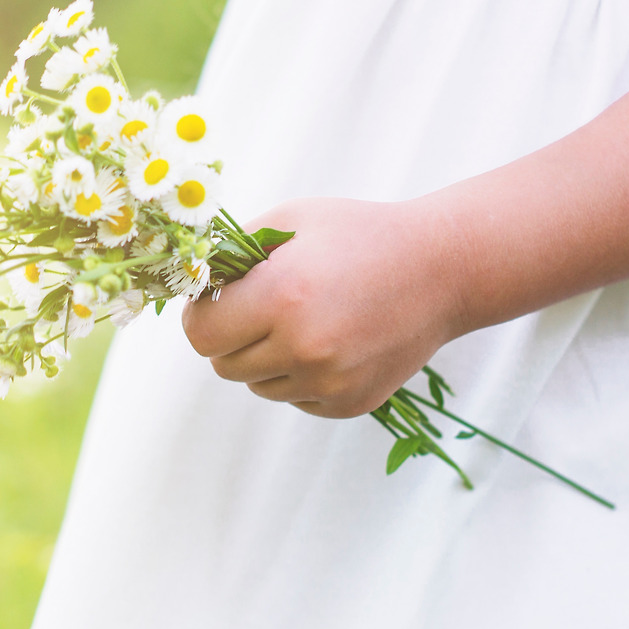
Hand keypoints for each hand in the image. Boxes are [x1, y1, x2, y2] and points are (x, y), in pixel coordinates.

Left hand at [181, 197, 462, 418]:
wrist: (442, 269)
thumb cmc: (356, 236)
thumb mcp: (288, 224)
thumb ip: (230, 257)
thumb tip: (186, 290)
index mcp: (281, 297)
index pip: (199, 334)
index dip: (202, 316)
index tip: (218, 301)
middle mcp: (302, 348)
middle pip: (222, 364)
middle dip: (232, 337)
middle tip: (265, 307)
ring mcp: (327, 383)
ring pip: (255, 385)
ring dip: (266, 358)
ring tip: (307, 319)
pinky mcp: (346, 404)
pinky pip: (292, 398)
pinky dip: (300, 375)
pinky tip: (334, 340)